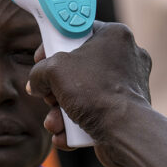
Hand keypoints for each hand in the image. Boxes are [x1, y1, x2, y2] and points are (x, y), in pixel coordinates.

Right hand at [26, 22, 152, 166]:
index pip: (79, 31)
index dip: (55, 43)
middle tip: (47, 95)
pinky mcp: (128, 110)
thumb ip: (39, 72)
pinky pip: (97, 112)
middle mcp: (127, 57)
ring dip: (62, 111)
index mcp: (115, 35)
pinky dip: (78, 124)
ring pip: (86, 94)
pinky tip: (65, 135)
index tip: (41, 58)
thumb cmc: (94, 92)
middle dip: (57, 87)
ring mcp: (130, 85)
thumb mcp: (53, 70)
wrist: (124, 131)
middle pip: (79, 67)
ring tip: (54, 124)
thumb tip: (36, 84)